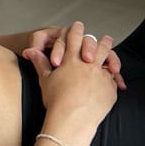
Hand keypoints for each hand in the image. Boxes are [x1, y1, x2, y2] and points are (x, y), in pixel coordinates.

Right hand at [24, 21, 118, 144]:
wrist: (72, 120)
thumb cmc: (56, 101)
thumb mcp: (45, 80)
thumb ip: (40, 63)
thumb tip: (30, 51)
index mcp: (70, 60)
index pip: (73, 38)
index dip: (75, 30)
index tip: (78, 26)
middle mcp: (87, 64)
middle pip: (95, 45)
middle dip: (98, 40)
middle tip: (103, 37)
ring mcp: (101, 75)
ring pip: (107, 57)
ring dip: (110, 51)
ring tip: (111, 48)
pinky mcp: (110, 88)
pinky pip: (113, 78)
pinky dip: (114, 76)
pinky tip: (114, 76)